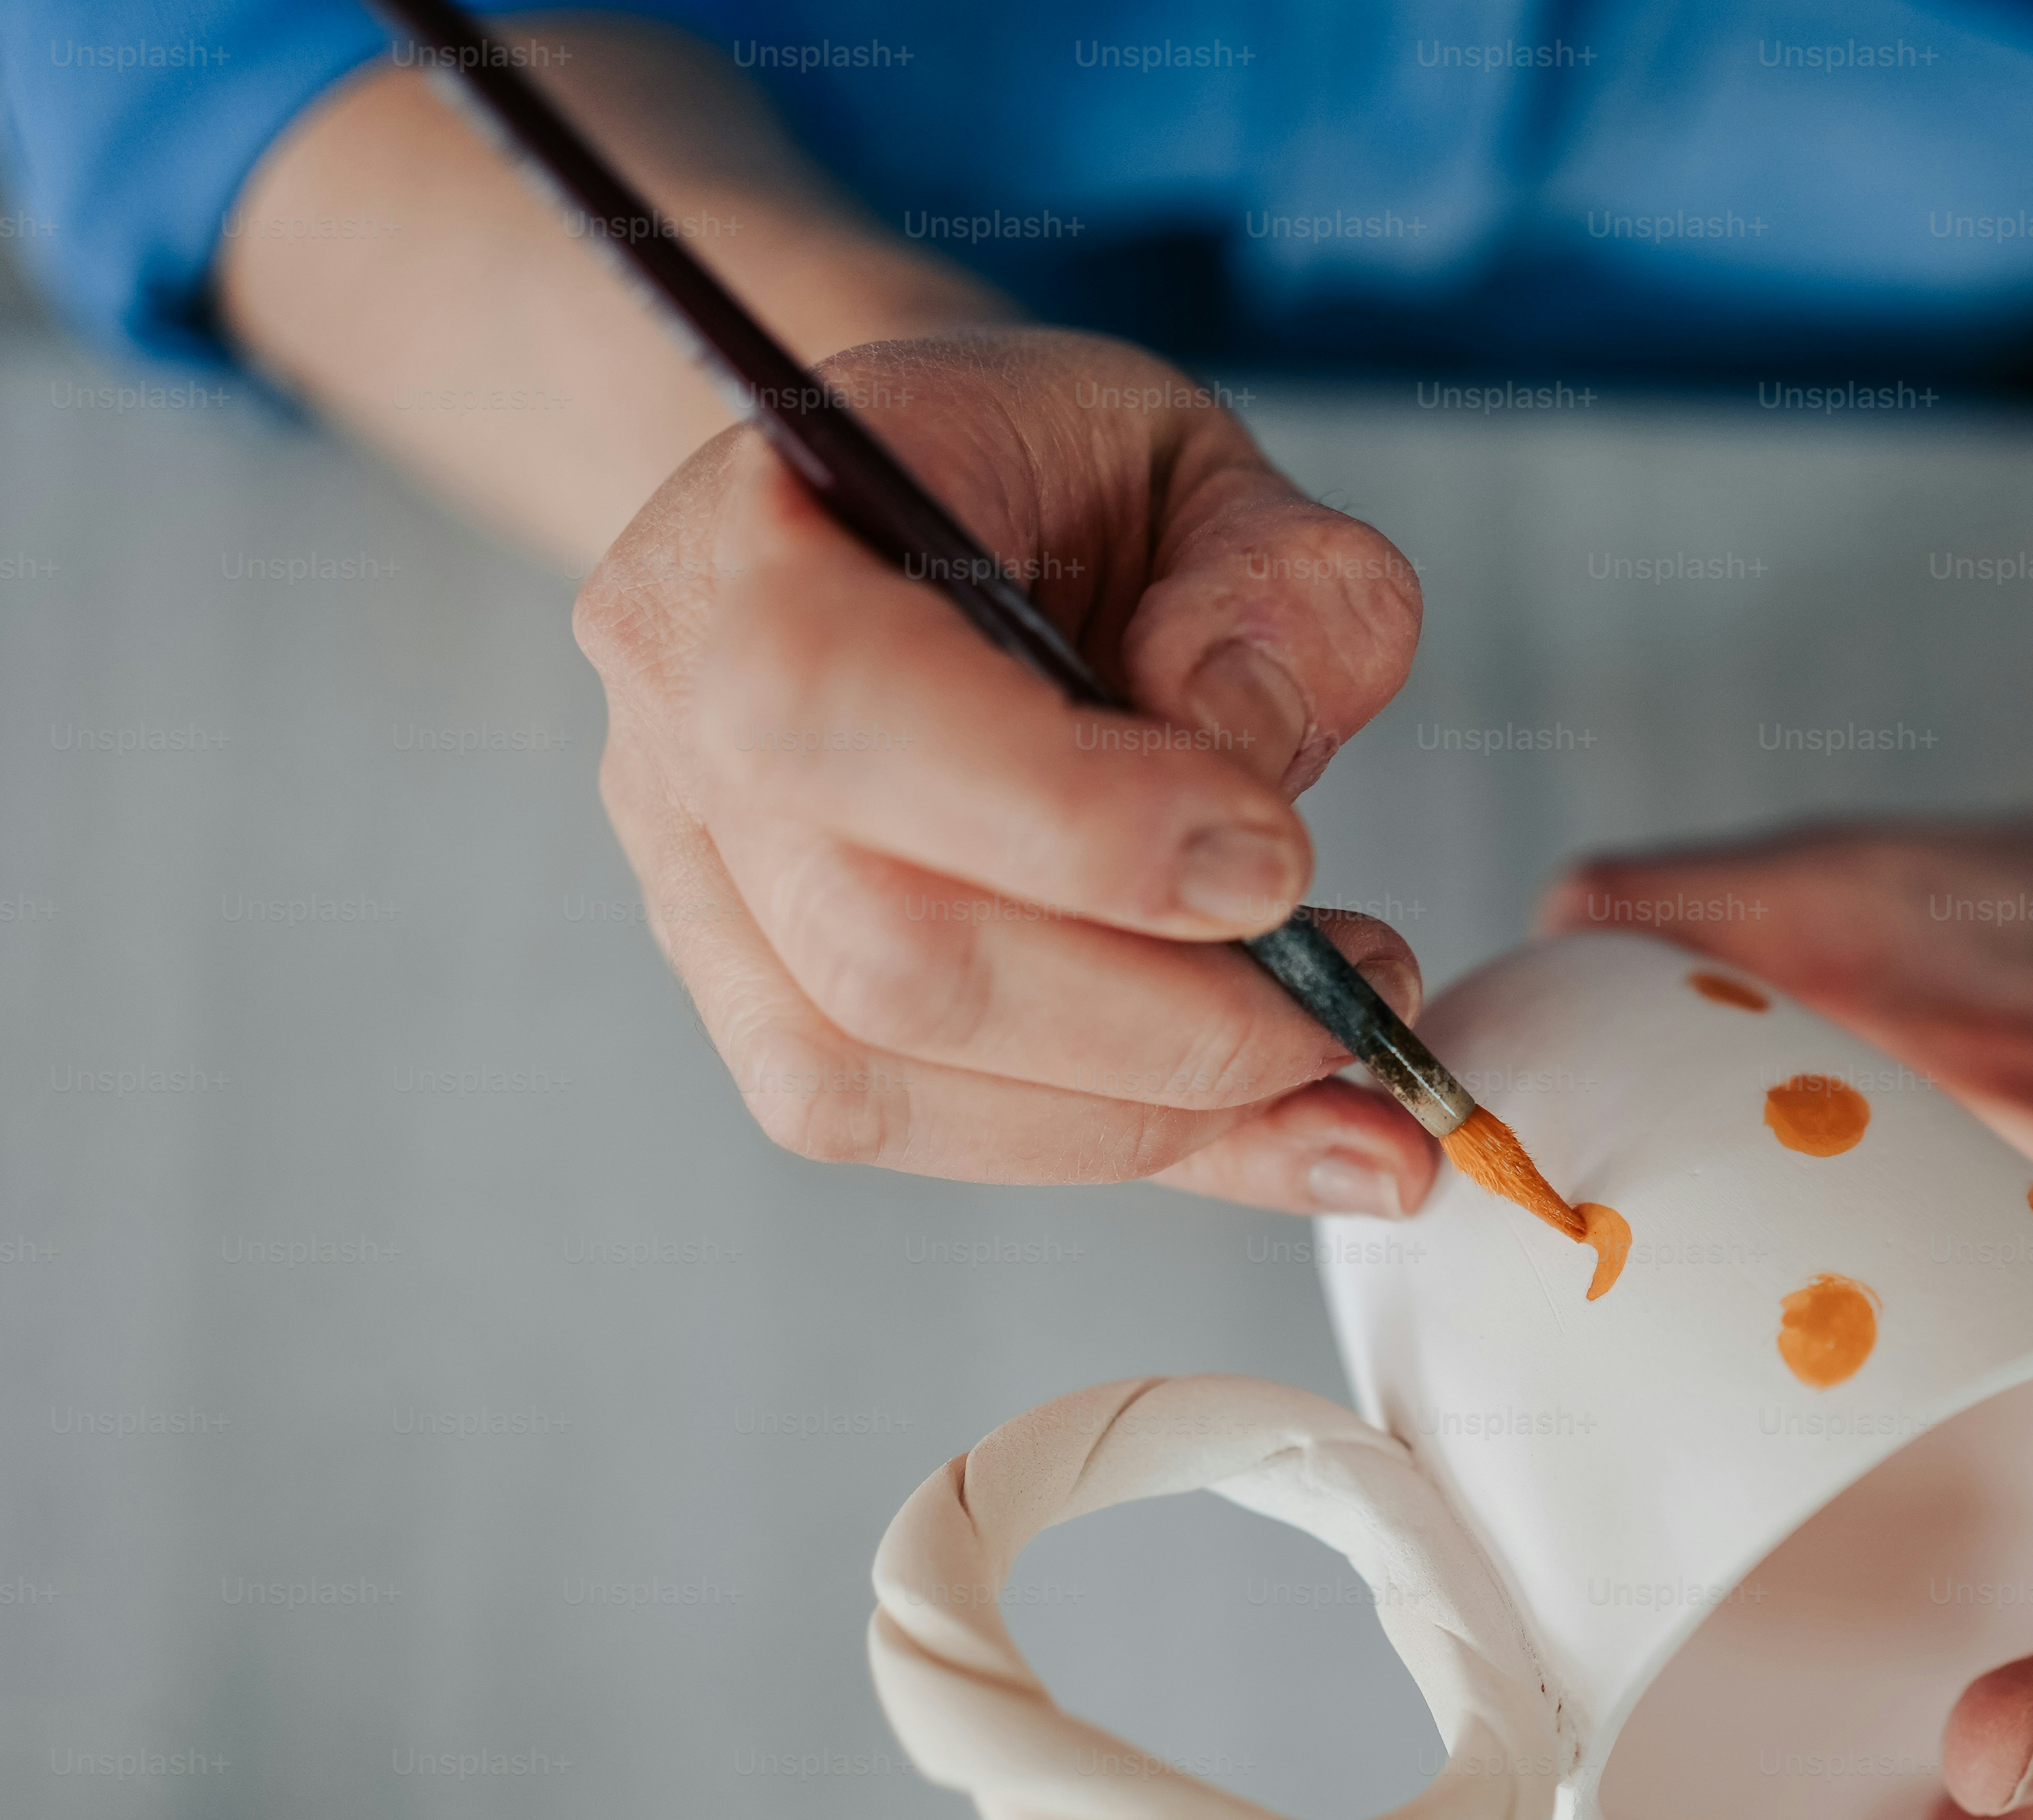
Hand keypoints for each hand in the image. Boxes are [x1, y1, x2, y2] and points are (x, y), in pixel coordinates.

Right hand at [573, 328, 1440, 1211]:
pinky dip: (1115, 1142)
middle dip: (1157, 1013)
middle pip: (883, 952)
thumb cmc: (1055, 481)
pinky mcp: (755, 1004)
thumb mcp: (1208, 464)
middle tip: (1355, 996)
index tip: (1278, 862)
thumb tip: (1241, 753)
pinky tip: (1273, 1119)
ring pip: (881, 1078)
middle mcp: (677, 726)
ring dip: (1146, 1108)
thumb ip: (1275, 585)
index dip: (1070, 821)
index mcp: (748, 537)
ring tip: (1341, 1058)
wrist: (927, 520)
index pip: (837, 706)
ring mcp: (694, 885)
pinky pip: (909, 1127)